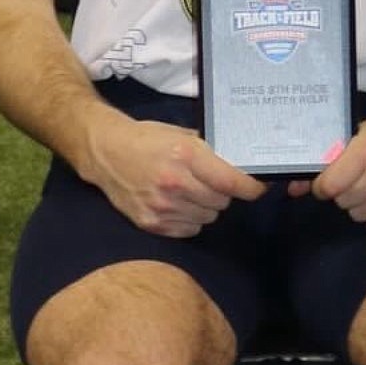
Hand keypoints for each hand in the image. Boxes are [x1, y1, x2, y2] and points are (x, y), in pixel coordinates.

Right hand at [92, 112, 265, 235]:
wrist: (107, 153)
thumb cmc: (148, 139)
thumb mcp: (181, 134)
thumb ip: (208, 150)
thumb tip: (239, 163)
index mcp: (186, 156)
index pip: (231, 181)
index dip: (250, 187)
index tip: (258, 187)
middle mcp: (175, 184)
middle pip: (221, 202)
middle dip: (223, 193)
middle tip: (213, 182)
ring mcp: (162, 207)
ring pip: (207, 218)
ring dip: (206, 207)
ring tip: (192, 191)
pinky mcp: (152, 224)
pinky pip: (189, 229)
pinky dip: (190, 219)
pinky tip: (179, 203)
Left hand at [297, 90, 365, 227]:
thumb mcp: (364, 132)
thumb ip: (332, 158)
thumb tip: (293, 188)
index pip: (329, 186)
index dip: (323, 186)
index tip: (327, 181)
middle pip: (343, 201)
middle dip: (343, 192)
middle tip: (355, 177)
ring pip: (359, 215)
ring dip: (360, 203)